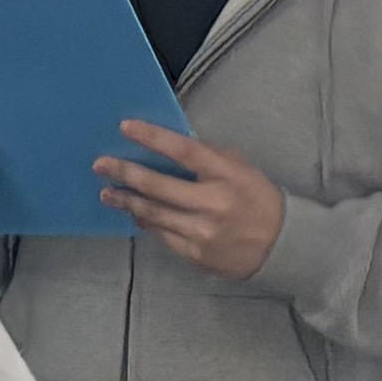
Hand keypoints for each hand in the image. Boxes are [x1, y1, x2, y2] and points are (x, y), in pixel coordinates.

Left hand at [95, 120, 285, 282]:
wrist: (281, 244)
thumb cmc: (256, 197)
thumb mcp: (240, 167)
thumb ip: (207, 157)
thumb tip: (166, 147)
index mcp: (225, 173)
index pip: (182, 150)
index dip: (151, 137)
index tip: (125, 127)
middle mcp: (212, 202)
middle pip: (157, 186)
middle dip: (124, 173)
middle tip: (101, 165)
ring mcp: (202, 231)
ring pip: (153, 213)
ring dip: (126, 201)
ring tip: (107, 192)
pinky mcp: (196, 253)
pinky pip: (162, 235)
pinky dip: (145, 222)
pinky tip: (134, 213)